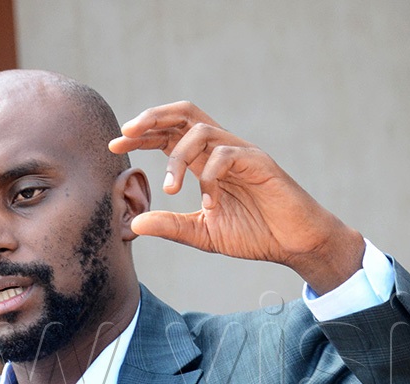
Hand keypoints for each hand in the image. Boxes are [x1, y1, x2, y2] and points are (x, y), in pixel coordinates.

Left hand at [109, 101, 364, 293]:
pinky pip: (226, 154)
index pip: (167, 135)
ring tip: (170, 189)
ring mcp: (241, 152)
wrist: (295, 244)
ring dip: (177, 157)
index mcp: (205, 162)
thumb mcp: (203, 233)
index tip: (114, 146)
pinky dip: (209, 176)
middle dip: (151, 118)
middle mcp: (220, 150)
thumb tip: (133, 224)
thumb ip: (171, 226)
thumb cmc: (255, 234)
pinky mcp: (259, 163)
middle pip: (183, 114)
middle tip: (126, 133)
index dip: (140, 135)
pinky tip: (209, 202)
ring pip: (200, 132)